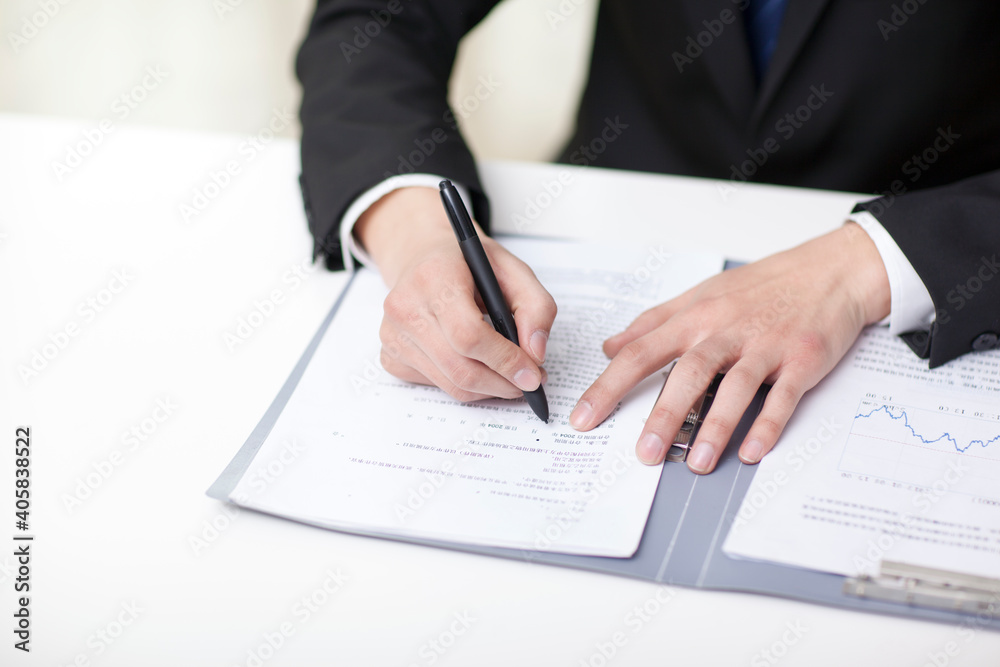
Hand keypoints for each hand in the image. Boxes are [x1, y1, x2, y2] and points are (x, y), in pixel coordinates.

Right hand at [356, 187, 556, 400]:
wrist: (421, 255)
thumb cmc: (466, 263)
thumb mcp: (512, 269)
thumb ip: (536, 307)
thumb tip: (535, 354)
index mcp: (434, 277)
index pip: (468, 335)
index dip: (505, 360)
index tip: (533, 374)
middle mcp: (405, 306)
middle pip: (460, 368)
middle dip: (502, 383)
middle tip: (529, 382)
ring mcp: (392, 334)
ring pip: (450, 384)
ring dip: (488, 389)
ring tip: (510, 376)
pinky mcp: (389, 354)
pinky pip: (434, 386)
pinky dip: (464, 385)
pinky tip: (477, 366)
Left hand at [569, 223, 890, 473]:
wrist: (831, 271)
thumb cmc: (762, 285)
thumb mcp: (700, 294)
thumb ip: (653, 323)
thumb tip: (610, 346)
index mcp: (695, 318)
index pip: (640, 352)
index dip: (609, 386)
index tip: (583, 418)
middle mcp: (726, 331)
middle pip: (687, 373)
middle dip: (663, 415)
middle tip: (644, 453)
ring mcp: (766, 346)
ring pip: (735, 388)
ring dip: (716, 427)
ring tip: (697, 463)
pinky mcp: (802, 360)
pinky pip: (784, 397)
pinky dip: (769, 425)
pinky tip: (753, 451)